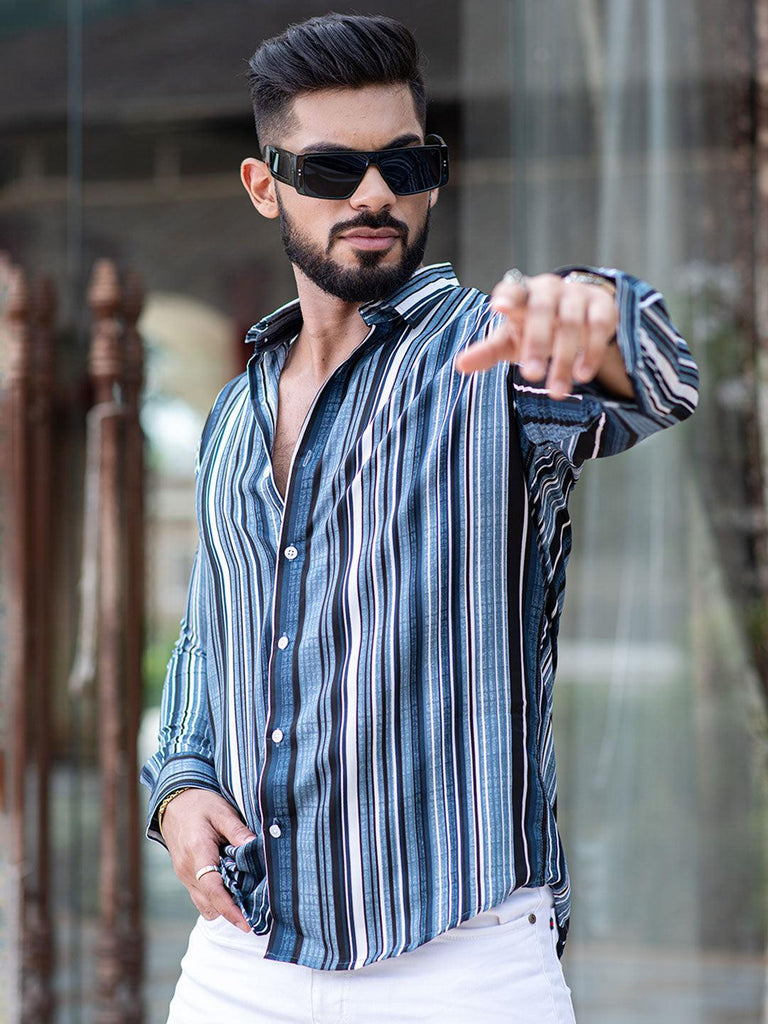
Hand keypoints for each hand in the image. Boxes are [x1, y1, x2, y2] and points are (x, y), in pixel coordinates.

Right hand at [161, 788, 256, 931]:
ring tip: (246, 903)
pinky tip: (231, 890)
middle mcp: (187, 869)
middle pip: (209, 903)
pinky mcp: (184, 875)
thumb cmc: (200, 804)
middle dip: (231, 912)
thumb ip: (237, 831)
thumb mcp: (222, 811)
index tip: (246, 923)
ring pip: (203, 903)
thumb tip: (254, 847)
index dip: (230, 909)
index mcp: (197, 852)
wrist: (173, 802)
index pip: (213, 889)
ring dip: (222, 907)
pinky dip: (214, 899)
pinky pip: (199, 896)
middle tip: (256, 915)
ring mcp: (183, 874)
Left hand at [454, 271, 620, 399]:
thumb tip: (460, 366)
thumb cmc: (533, 328)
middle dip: (536, 342)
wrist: (577, 315)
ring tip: (556, 390)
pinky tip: (582, 374)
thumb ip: (487, 352)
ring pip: (570, 322)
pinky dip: (590, 351)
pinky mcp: (602, 305)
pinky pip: (598, 326)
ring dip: (563, 358)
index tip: (498, 308)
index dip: (507, 297)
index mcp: (522, 294)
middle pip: (541, 309)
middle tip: (531, 376)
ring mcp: (577, 295)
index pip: (513, 290)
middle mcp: (549, 289)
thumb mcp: (509, 340)